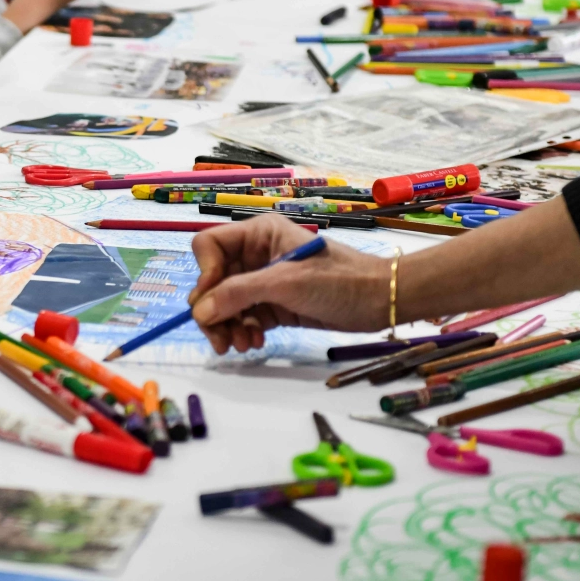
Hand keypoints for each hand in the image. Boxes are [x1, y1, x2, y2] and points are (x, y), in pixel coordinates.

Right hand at [187, 218, 392, 350]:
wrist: (379, 301)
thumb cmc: (338, 280)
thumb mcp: (286, 283)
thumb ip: (239, 294)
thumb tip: (200, 311)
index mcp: (258, 235)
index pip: (209, 247)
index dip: (205, 274)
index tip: (214, 301)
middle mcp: (255, 255)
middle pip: (213, 281)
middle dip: (214, 310)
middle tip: (219, 340)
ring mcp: (264, 281)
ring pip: (225, 304)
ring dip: (227, 326)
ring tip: (242, 345)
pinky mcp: (273, 305)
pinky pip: (244, 318)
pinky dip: (244, 332)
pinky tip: (256, 343)